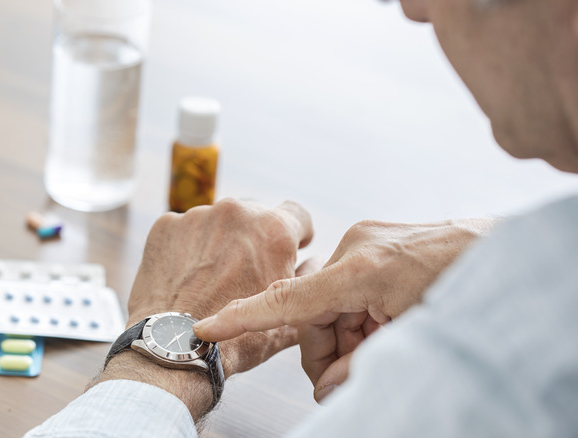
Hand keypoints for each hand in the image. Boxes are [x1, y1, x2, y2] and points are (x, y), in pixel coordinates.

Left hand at [99, 198, 312, 419]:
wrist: (176, 350)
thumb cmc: (235, 341)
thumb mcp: (290, 315)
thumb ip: (310, 281)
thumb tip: (317, 262)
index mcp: (274, 230)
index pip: (297, 214)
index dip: (296, 233)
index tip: (287, 246)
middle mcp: (238, 212)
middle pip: (254, 215)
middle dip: (253, 239)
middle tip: (243, 272)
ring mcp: (199, 216)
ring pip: (218, 222)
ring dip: (219, 241)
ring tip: (211, 279)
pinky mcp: (167, 225)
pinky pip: (185, 230)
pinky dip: (187, 247)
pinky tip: (187, 276)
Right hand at [194, 218, 494, 401]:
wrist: (510, 255)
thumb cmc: (471, 286)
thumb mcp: (413, 337)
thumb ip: (362, 364)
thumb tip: (331, 386)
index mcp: (361, 267)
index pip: (287, 300)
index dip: (242, 317)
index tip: (206, 326)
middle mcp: (357, 248)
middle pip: (313, 313)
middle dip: (328, 349)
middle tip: (352, 375)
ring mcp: (367, 243)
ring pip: (333, 306)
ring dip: (349, 337)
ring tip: (381, 348)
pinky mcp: (377, 246)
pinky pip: (351, 291)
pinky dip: (361, 319)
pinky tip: (385, 329)